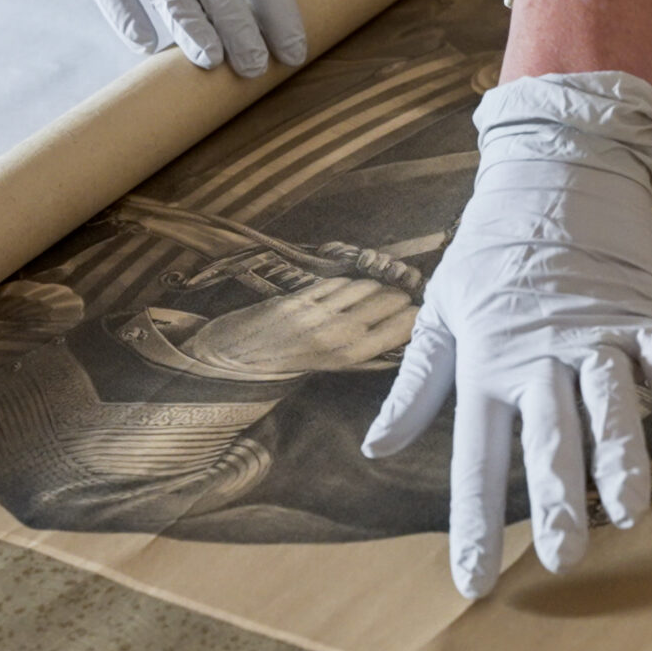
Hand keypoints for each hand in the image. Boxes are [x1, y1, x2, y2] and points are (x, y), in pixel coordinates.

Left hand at [187, 278, 417, 376]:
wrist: (228, 360)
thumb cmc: (281, 369)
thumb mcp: (326, 369)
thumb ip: (360, 349)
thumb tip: (395, 331)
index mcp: (348, 357)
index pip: (401, 327)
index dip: (417, 316)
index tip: (423, 311)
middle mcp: (337, 333)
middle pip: (389, 301)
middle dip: (401, 296)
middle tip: (404, 297)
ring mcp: (318, 311)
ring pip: (366, 286)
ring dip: (378, 285)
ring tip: (380, 289)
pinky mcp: (299, 295)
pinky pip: (338, 281)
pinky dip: (350, 281)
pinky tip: (351, 286)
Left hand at [361, 72, 651, 597]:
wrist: (557, 164)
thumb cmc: (492, 244)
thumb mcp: (440, 309)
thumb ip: (416, 384)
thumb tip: (376, 447)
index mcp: (486, 361)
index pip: (475, 459)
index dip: (472, 523)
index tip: (473, 583)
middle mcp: (540, 354)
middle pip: (549, 437)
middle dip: (556, 499)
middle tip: (562, 556)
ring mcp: (598, 332)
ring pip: (611, 405)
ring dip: (622, 460)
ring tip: (632, 514)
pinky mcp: (645, 311)